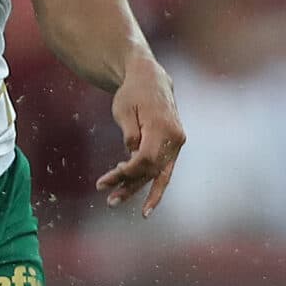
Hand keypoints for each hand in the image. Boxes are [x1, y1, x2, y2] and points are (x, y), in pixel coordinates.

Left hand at [97, 58, 185, 215]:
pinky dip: (155, 188)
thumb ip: (129, 134)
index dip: (128, 172)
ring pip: (159, 174)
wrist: (151, 79)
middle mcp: (175, 137)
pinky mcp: (174, 147)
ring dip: (138, 190)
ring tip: (116, 202)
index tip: (109, 178)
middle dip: (130, 186)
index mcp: (162, 125)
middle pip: (152, 169)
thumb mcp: (124, 109)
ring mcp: (177, 143)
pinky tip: (146, 206)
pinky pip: (165, 171)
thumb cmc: (133, 92)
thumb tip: (132, 157)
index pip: (146, 158)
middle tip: (109, 200)